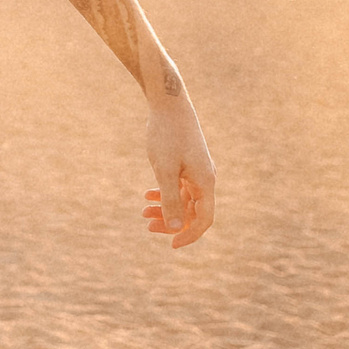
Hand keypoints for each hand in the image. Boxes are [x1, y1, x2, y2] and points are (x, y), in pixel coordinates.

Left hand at [140, 97, 215, 248]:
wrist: (169, 104)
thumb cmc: (166, 135)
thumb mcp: (164, 170)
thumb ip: (170, 199)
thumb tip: (175, 227)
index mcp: (205, 183)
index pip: (204, 219)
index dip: (190, 234)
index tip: (172, 244)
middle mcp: (205, 179)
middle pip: (193, 212)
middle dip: (172, 222)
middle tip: (148, 227)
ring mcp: (196, 171)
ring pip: (184, 199)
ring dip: (165, 208)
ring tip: (143, 213)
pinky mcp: (186, 163)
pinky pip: (179, 187)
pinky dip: (164, 193)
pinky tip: (147, 195)